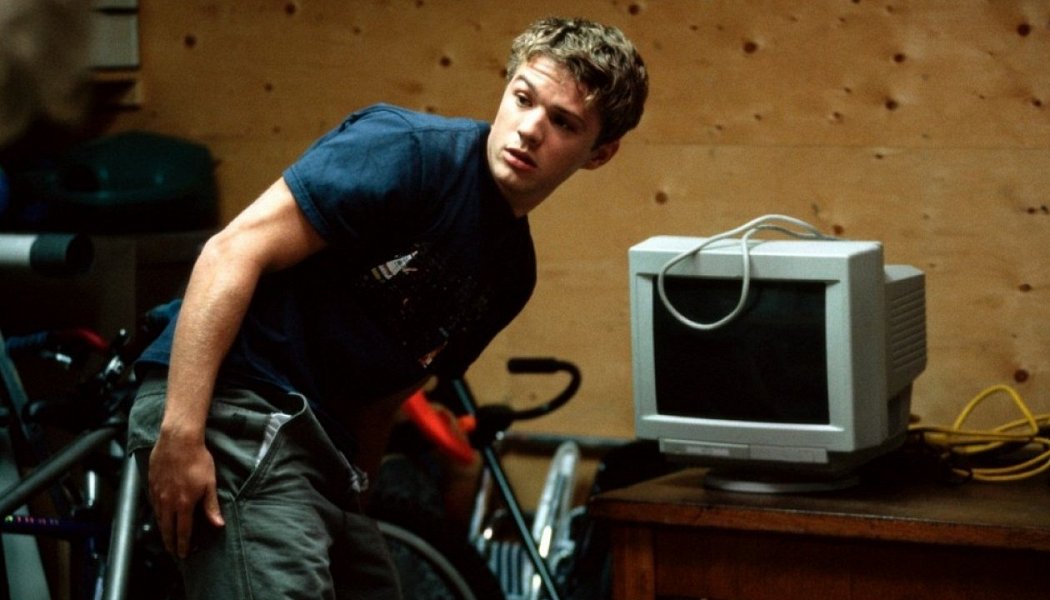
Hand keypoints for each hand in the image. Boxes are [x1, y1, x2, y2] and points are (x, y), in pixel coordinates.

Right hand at [148, 432, 224, 557]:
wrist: (178, 440)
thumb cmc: (197, 460)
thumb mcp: (209, 483)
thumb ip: (211, 506)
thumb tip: (218, 525)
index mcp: (183, 503)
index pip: (182, 530)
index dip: (183, 544)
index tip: (183, 554)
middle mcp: (167, 501)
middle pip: (166, 527)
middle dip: (169, 541)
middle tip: (172, 551)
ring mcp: (157, 492)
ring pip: (158, 516)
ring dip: (162, 528)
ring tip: (166, 536)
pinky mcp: (151, 483)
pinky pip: (152, 503)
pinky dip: (156, 513)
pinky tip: (159, 514)